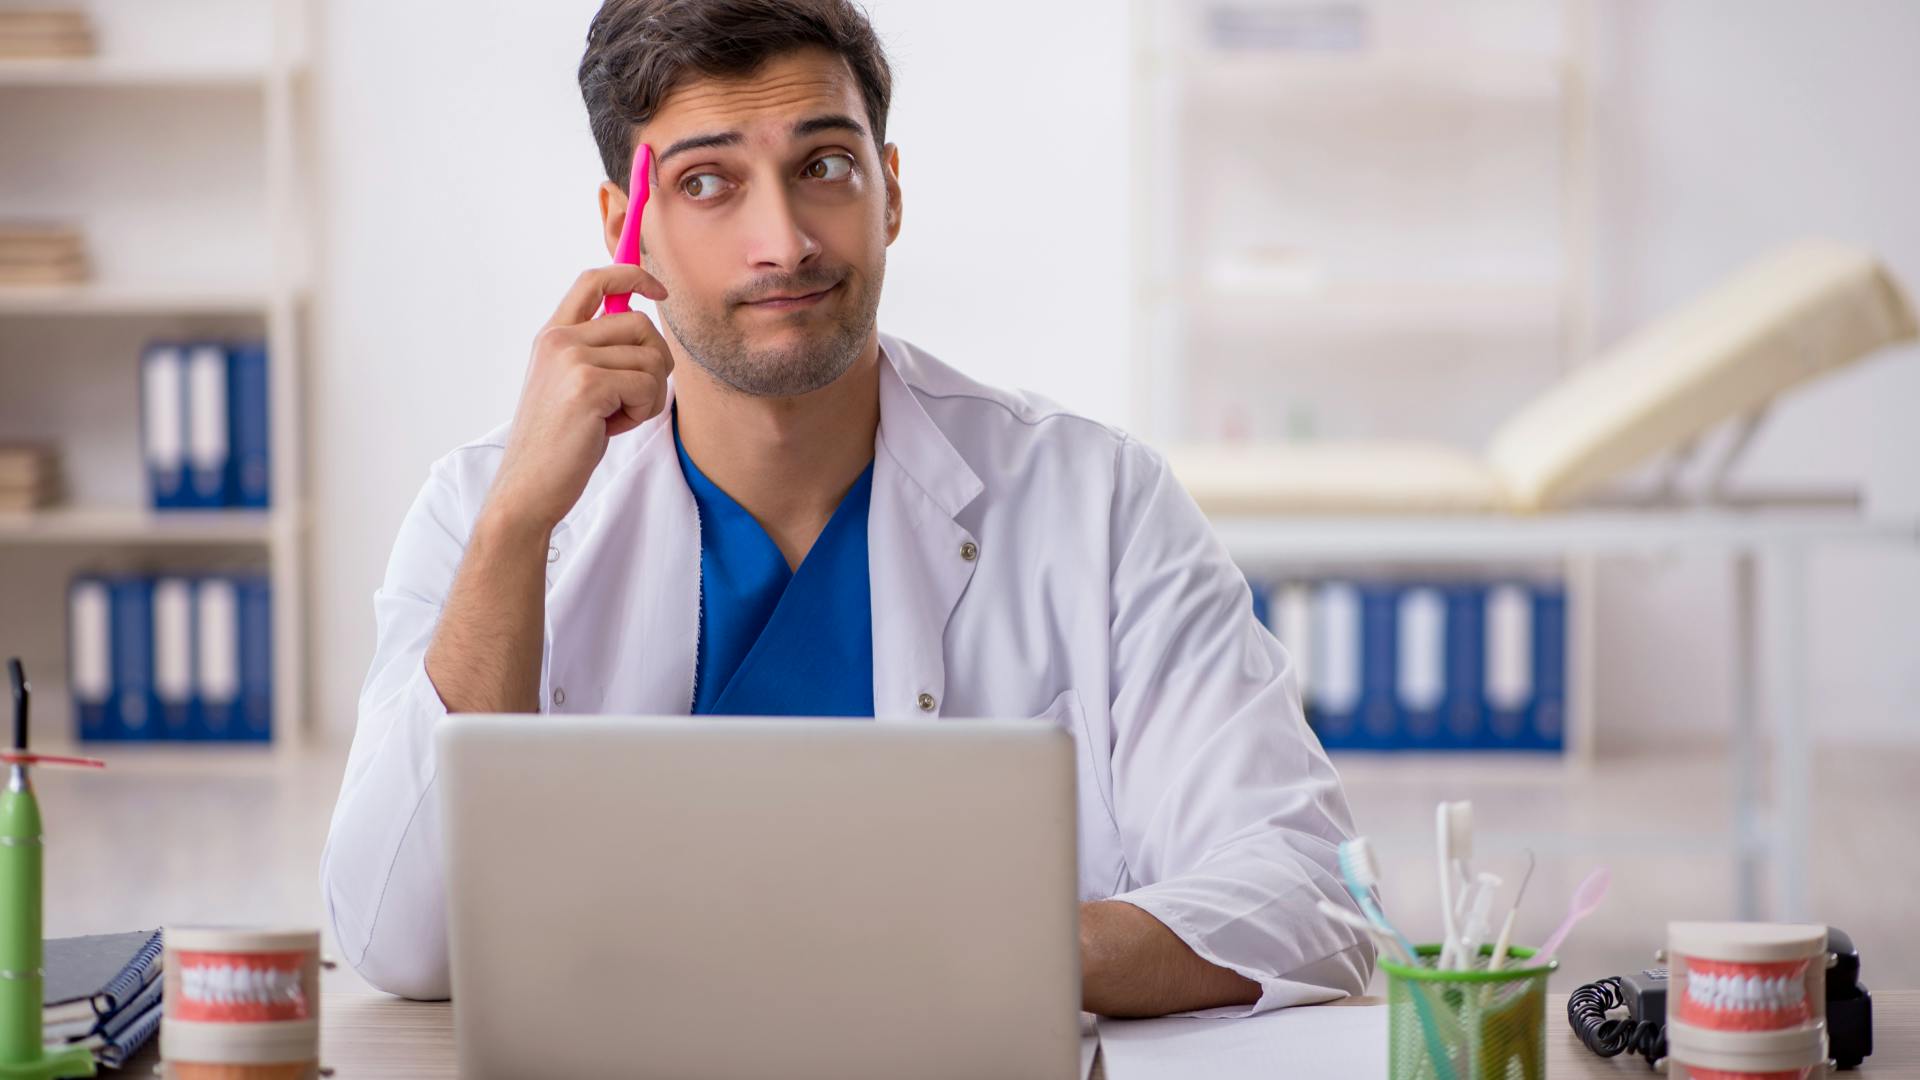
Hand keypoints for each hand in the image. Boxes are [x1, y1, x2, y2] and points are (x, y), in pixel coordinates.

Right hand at [484, 265, 670, 534]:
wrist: (528, 488)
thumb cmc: (557, 444)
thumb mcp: (570, 386)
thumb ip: (596, 352)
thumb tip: (645, 325)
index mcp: (552, 335)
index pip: (594, 279)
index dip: (633, 274)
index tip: (659, 289)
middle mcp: (559, 339)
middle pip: (641, 323)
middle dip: (655, 363)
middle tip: (631, 400)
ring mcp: (571, 359)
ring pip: (651, 358)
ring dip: (648, 396)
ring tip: (614, 418)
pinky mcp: (589, 386)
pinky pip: (649, 387)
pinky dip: (642, 413)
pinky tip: (611, 428)